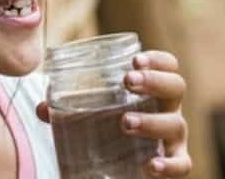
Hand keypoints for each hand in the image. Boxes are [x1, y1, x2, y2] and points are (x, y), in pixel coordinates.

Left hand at [36, 50, 191, 177]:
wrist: (123, 165)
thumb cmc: (110, 127)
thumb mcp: (90, 112)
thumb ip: (66, 107)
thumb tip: (42, 108)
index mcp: (151, 91)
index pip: (166, 66)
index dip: (156, 60)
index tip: (135, 59)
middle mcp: (167, 109)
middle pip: (175, 87)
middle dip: (154, 81)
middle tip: (128, 81)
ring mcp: (173, 136)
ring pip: (176, 124)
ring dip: (152, 121)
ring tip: (125, 122)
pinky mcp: (173, 161)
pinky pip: (182, 164)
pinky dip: (170, 165)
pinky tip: (151, 165)